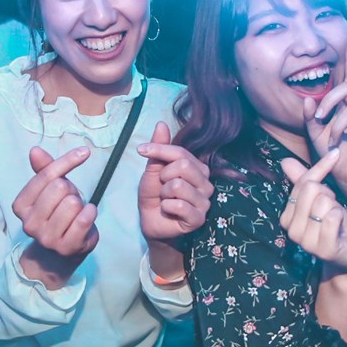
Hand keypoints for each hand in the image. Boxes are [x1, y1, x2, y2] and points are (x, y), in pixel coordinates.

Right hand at [13, 145, 98, 259]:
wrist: (61, 253)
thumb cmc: (57, 214)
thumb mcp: (49, 189)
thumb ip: (44, 170)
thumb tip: (35, 150)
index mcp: (20, 206)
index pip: (46, 176)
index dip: (67, 161)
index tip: (84, 152)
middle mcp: (29, 224)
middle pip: (59, 188)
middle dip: (71, 190)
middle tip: (70, 201)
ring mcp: (47, 238)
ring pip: (72, 203)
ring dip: (80, 204)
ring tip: (75, 213)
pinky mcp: (66, 247)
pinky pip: (84, 219)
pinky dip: (90, 213)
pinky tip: (87, 215)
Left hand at [137, 121, 212, 241]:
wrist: (151, 223)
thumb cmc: (154, 196)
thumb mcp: (152, 171)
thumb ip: (159, 149)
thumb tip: (161, 123)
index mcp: (197, 168)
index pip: (181, 152)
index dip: (159, 149)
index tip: (141, 150)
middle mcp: (206, 183)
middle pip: (184, 166)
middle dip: (163, 176)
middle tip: (161, 187)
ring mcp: (205, 201)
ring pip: (179, 185)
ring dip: (163, 194)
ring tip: (165, 200)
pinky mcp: (199, 218)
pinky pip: (179, 204)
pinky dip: (166, 207)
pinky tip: (168, 211)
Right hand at [279, 152, 346, 275]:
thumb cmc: (334, 226)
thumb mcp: (320, 200)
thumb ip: (303, 180)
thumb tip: (285, 160)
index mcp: (286, 217)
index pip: (302, 182)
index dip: (321, 168)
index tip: (335, 154)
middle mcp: (291, 230)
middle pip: (312, 189)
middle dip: (329, 195)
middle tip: (332, 210)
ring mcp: (306, 242)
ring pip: (324, 202)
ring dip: (336, 208)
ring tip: (336, 222)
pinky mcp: (324, 249)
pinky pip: (332, 217)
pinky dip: (340, 217)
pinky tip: (340, 228)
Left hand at [304, 39, 346, 191]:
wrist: (343, 175)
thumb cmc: (330, 153)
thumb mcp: (314, 133)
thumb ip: (309, 117)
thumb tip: (309, 99)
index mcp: (344, 104)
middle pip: (346, 87)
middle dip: (329, 100)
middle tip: (319, 117)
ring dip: (336, 123)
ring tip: (331, 139)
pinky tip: (342, 139)